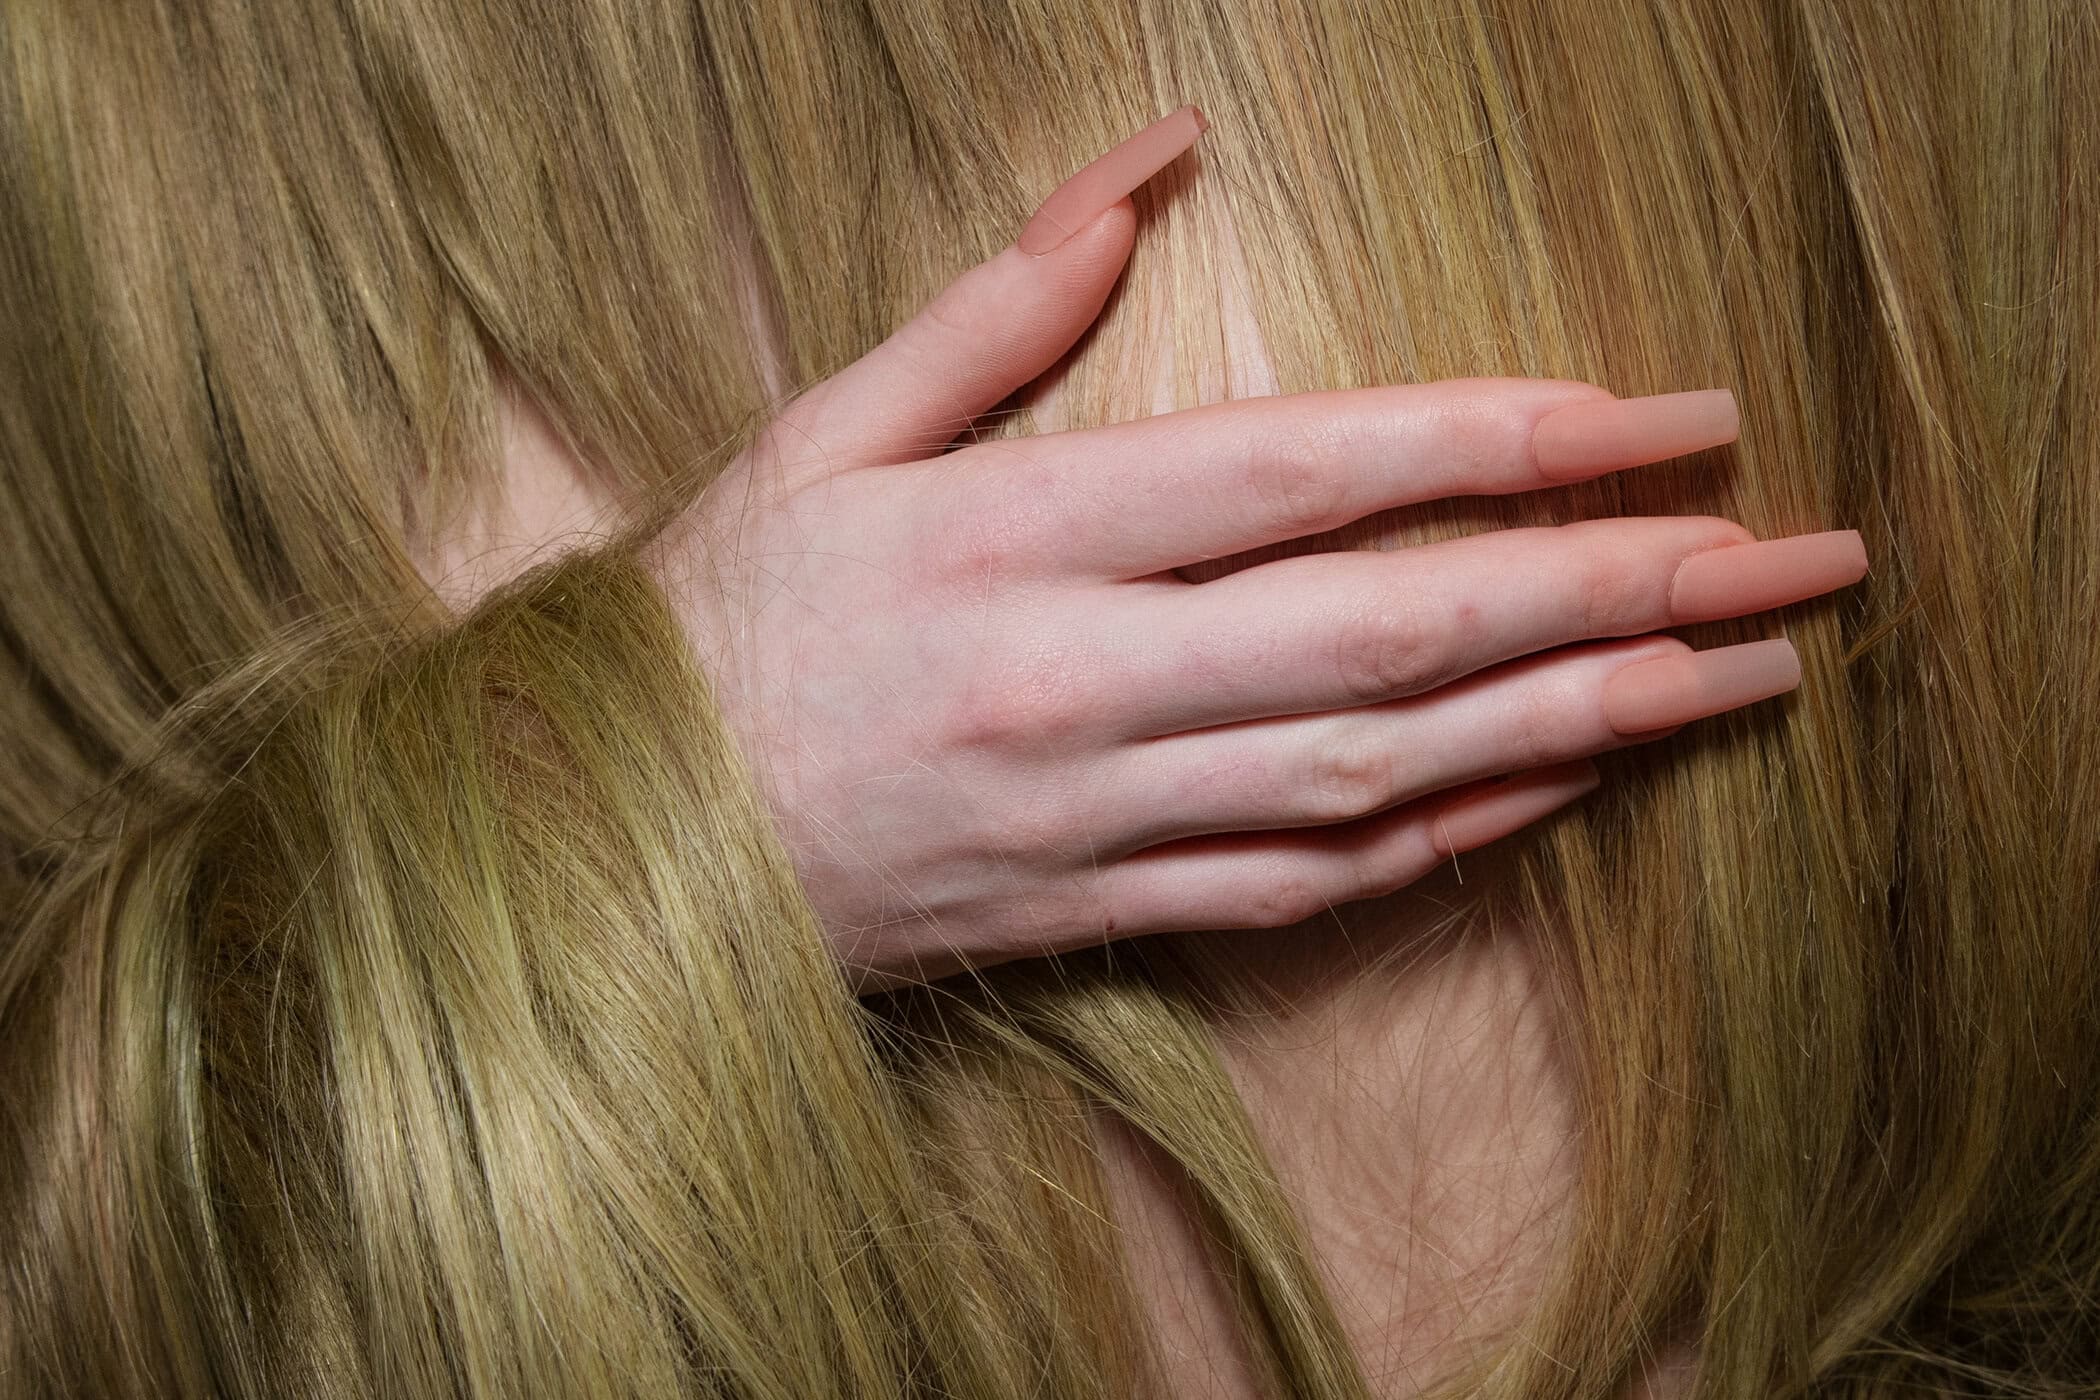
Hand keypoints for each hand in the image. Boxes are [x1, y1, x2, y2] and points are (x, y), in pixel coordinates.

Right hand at [653, 108, 1867, 990]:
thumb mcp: (820, 435)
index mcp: (1010, 542)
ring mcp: (1104, 817)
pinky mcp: (1106, 911)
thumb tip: (1149, 156)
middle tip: (1787, 555)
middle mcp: (1082, 686)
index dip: (1499, 440)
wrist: (604, 861)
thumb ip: (996, 304)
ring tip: (1738, 675)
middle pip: (1395, 627)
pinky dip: (1455, 832)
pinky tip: (1566, 785)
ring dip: (1581, 719)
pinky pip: (1316, 883)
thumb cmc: (715, 627)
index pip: (1304, 472)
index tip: (1656, 418)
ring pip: (1388, 768)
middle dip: (1612, 586)